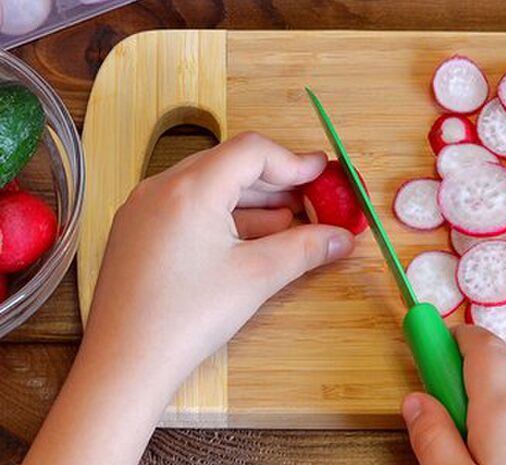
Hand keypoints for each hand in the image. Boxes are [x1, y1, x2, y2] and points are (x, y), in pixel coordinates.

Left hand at [84, 132, 355, 385]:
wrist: (124, 365)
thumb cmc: (188, 317)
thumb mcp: (255, 276)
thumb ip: (305, 249)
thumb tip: (344, 238)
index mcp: (189, 188)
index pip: (251, 151)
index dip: (293, 161)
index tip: (323, 175)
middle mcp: (161, 187)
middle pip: (229, 165)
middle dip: (275, 183)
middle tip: (312, 201)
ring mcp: (144, 210)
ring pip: (209, 188)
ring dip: (252, 201)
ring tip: (289, 222)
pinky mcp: (137, 233)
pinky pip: (188, 209)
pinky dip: (224, 217)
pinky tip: (250, 238)